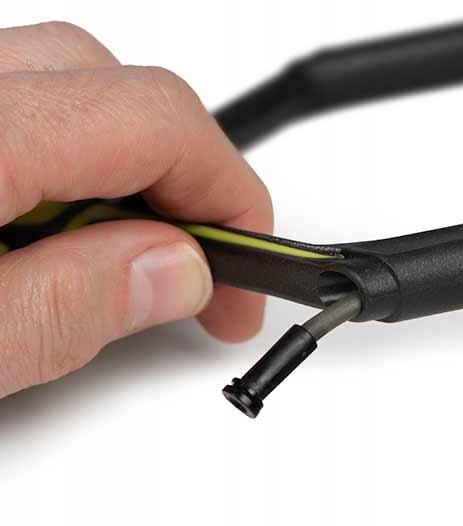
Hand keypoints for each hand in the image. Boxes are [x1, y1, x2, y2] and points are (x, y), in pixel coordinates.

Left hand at [0, 22, 271, 397]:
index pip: (157, 122)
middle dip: (181, 180)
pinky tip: (39, 234)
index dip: (231, 195)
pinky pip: (16, 110)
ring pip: (64, 93)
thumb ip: (64, 308)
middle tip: (195, 273)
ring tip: (112, 262)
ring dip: (116, 172)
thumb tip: (175, 272)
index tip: (251, 271)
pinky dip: (56, 165)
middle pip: (117, 91)